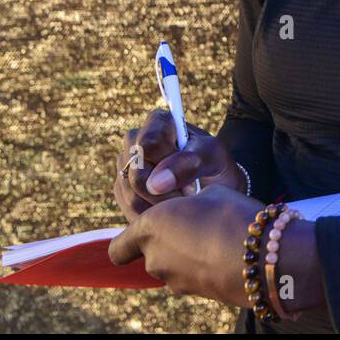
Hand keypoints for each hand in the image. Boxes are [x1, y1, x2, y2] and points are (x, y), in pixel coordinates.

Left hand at [108, 183, 266, 304]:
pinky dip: (202, 266)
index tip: (147, 231)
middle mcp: (154, 259)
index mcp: (149, 228)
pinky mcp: (196, 294)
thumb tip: (192, 210)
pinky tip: (226, 253)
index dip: (128, 242)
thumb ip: (189, 203)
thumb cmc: (230, 215)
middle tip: (194, 224)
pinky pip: (192, 276)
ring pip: (172, 267)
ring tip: (215, 238)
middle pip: (148, 256)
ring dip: (186, 255)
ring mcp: (174, 281)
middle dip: (167, 243)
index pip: (117, 248)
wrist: (260, 256)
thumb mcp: (210, 193)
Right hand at [114, 108, 244, 223]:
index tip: (191, 177)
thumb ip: (190, 162)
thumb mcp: (214, 157)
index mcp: (158, 122)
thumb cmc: (216, 164)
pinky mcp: (123, 190)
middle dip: (166, 193)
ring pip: (131, 197)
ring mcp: (126, 166)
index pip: (148, 144)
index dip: (167, 166)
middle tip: (189, 195)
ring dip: (161, 208)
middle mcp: (135, 141)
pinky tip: (171, 211)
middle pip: (136, 175)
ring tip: (182, 202)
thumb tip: (155, 183)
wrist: (214, 186)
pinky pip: (130, 211)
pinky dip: (153, 217)